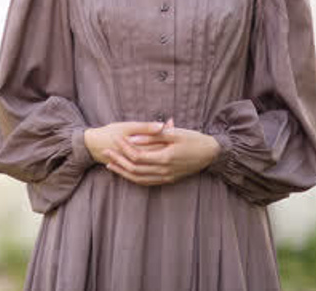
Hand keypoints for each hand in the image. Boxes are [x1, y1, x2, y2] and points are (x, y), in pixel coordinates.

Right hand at [83, 120, 166, 165]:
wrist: (93, 145)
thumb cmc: (110, 133)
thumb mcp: (127, 127)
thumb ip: (145, 128)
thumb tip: (163, 125)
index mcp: (140, 150)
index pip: (160, 145)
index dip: (168, 135)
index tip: (172, 124)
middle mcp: (140, 161)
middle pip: (160, 153)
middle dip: (167, 142)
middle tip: (172, 128)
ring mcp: (137, 167)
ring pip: (155, 161)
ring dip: (162, 150)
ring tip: (168, 138)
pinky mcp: (134, 168)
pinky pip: (149, 167)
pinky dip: (155, 158)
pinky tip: (159, 149)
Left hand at [100, 118, 221, 186]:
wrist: (211, 154)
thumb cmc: (194, 140)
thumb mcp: (175, 133)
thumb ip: (154, 136)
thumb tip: (134, 138)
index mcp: (165, 158)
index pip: (137, 155)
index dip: (124, 147)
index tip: (115, 138)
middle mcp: (164, 171)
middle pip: (134, 168)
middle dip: (118, 160)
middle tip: (105, 151)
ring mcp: (166, 177)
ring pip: (138, 178)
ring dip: (123, 172)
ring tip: (110, 164)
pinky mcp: (168, 180)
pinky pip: (146, 182)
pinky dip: (134, 178)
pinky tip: (126, 173)